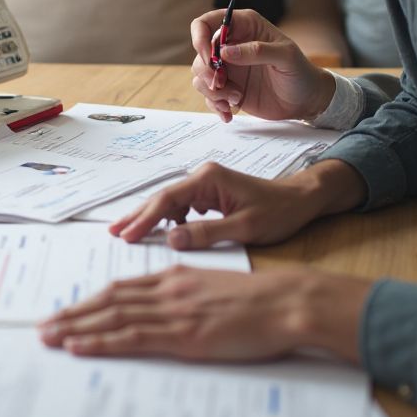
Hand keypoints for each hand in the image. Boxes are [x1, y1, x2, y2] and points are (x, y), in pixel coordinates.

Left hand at [39, 266, 371, 363]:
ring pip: (112, 317)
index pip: (120, 288)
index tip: (66, 311)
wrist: (284, 302)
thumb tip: (162, 312)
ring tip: (48, 337)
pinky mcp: (183, 335)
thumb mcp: (212, 289)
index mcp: (173, 278)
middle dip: (72, 314)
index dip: (89, 301)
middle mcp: (166, 291)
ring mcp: (172, 312)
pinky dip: (101, 341)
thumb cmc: (256, 300)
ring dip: (76, 328)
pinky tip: (79, 345)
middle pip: (107, 300)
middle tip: (42, 327)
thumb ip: (184, 296)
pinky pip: (132, 337)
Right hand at [110, 162, 339, 250]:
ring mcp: (205, 185)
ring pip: (169, 202)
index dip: (144, 219)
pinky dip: (168, 219)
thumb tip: (172, 239)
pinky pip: (181, 206)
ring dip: (151, 218)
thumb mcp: (245, 227)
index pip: (167, 200)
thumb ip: (207, 233)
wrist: (301, 200)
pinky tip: (161, 232)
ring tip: (129, 234)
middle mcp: (202, 177)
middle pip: (162, 197)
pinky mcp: (209, 195)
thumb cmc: (279, 212)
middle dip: (138, 216)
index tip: (127, 236)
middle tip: (114, 232)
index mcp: (208, 179)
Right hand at [191, 8, 334, 122]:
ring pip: (201, 76)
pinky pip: (208, 95)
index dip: (200, 37)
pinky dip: (215, 105)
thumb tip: (225, 52)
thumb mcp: (286, 57)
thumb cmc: (301, 73)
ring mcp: (228, 68)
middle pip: (200, 53)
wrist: (306, 101)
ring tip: (236, 98)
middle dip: (207, 72)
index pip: (207, 23)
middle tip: (221, 84)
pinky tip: (230, 112)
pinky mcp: (228, 88)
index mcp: (245, 27)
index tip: (209, 57)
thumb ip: (257, 51)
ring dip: (213, 91)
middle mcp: (232, 46)